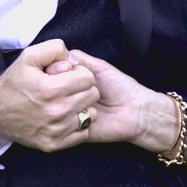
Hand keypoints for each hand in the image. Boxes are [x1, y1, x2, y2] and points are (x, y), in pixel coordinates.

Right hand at [0, 40, 100, 152]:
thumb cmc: (14, 84)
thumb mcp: (28, 57)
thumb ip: (54, 49)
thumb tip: (72, 59)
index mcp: (51, 89)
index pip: (88, 78)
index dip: (80, 73)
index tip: (69, 76)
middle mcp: (55, 111)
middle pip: (92, 95)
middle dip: (83, 89)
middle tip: (68, 89)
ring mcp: (55, 130)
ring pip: (90, 114)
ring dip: (82, 107)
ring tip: (67, 103)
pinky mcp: (54, 144)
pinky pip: (83, 133)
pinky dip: (78, 126)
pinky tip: (65, 118)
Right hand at [64, 51, 179, 153]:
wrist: (135, 111)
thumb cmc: (119, 86)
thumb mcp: (97, 66)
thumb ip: (76, 58)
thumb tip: (56, 56)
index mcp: (70, 80)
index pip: (51, 70)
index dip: (60, 70)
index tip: (72, 71)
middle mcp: (65, 97)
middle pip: (53, 87)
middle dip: (74, 86)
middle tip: (93, 89)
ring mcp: (67, 113)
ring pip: (59, 104)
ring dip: (80, 102)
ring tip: (95, 103)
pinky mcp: (71, 130)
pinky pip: (66, 121)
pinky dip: (80, 116)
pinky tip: (93, 116)